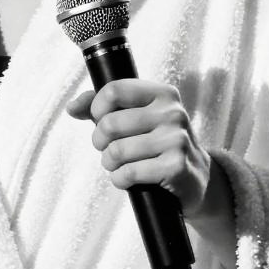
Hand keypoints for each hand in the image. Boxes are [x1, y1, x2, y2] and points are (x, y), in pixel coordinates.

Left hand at [66, 79, 211, 222]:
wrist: (196, 178)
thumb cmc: (157, 143)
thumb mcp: (136, 117)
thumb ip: (102, 107)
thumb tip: (72, 108)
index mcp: (162, 93)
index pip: (114, 89)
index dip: (97, 108)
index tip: (100, 120)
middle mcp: (172, 112)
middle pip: (110, 123)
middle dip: (100, 142)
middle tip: (108, 148)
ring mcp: (176, 139)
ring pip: (117, 151)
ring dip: (109, 163)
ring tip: (117, 164)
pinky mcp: (175, 166)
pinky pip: (129, 173)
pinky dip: (120, 179)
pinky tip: (127, 178)